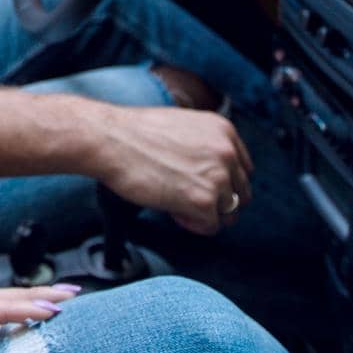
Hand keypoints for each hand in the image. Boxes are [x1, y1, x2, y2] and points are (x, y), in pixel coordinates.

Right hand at [97, 103, 253, 235]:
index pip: (243, 168)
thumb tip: (207, 170)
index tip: (201, 186)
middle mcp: (227, 152)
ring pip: (229, 212)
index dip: (223, 182)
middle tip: (188, 200)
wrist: (109, 139)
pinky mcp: (203, 200)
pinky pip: (211, 225)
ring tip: (177, 204)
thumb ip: (202, 145)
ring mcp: (218, 176)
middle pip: (241, 192)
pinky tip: (172, 210)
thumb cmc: (132, 133)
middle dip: (217, 201)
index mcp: (223, 130)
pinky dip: (193, 224)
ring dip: (206, 214)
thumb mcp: (180, 127)